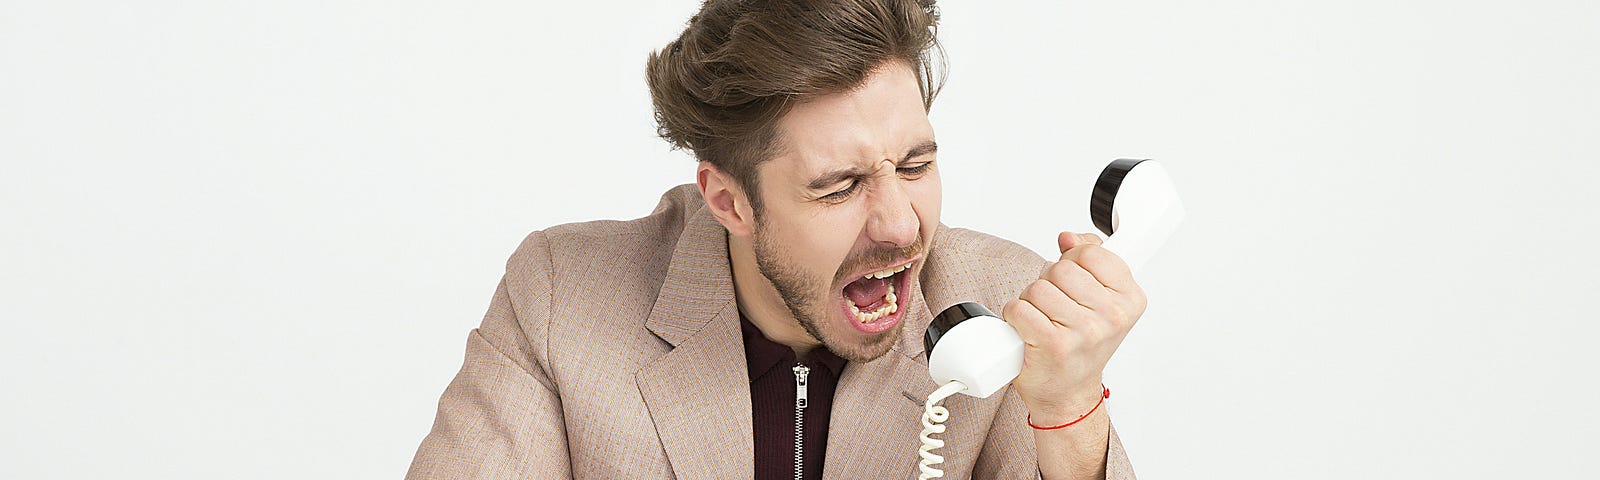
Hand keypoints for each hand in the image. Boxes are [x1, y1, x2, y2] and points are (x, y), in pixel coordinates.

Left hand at [1003, 231, 1146, 423]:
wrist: (1068, 392)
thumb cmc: (1082, 345)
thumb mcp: (1100, 299)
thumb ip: (1090, 259)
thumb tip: (1068, 237)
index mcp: (1130, 299)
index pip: (1091, 252)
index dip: (1073, 261)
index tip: (1076, 280)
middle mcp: (1112, 316)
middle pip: (1060, 269)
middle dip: (1049, 283)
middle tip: (1056, 307)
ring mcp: (1084, 331)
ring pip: (1037, 288)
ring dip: (1030, 301)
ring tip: (1043, 320)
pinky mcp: (1053, 344)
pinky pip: (1019, 308)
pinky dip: (1015, 317)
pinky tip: (1028, 331)